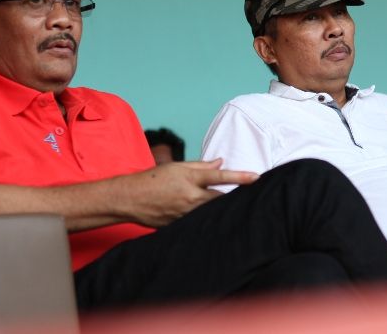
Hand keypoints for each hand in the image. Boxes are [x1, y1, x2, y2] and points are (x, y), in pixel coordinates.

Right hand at [118, 159, 257, 226]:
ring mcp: (185, 214)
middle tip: (251, 197)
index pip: (220, 176)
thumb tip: (220, 162)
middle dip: (235, 198)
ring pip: (211, 212)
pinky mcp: (180, 225)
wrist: (129, 198)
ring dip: (222, 210)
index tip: (257, 177)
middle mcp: (190, 197)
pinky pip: (199, 222)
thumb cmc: (153, 179)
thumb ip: (201, 165)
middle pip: (221, 199)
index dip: (240, 177)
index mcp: (190, 179)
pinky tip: (215, 221)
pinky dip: (207, 219)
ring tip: (236, 209)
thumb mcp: (177, 167)